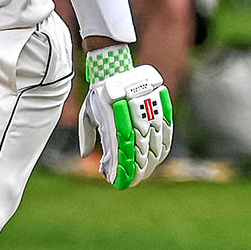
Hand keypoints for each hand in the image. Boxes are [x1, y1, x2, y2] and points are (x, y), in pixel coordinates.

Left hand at [77, 46, 172, 188]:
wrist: (115, 68)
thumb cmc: (99, 95)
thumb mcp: (88, 113)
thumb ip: (87, 134)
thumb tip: (85, 154)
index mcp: (110, 116)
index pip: (118, 147)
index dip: (120, 166)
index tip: (117, 180)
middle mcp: (130, 114)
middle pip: (138, 148)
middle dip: (136, 168)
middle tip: (132, 181)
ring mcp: (146, 110)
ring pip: (153, 141)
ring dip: (150, 161)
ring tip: (144, 174)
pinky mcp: (159, 106)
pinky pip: (165, 129)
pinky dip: (163, 145)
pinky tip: (159, 157)